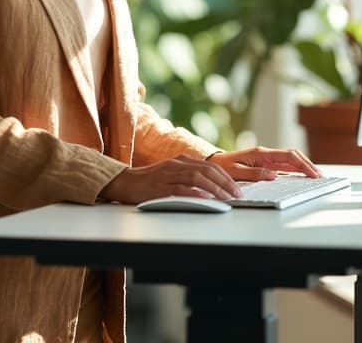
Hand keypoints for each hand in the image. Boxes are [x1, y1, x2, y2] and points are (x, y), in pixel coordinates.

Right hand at [100, 155, 242, 203]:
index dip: (226, 177)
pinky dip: (196, 194)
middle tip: (237, 194)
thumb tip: (213, 187)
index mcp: (181, 160)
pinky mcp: (160, 187)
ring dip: (215, 188)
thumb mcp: (172, 173)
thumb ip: (189, 176)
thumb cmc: (149, 181)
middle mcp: (176, 165)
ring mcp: (168, 175)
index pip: (210, 166)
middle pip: (207, 170)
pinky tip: (206, 200)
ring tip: (226, 198)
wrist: (124, 182)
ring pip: (197, 178)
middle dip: (225, 182)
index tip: (237, 188)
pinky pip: (181, 189)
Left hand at [206, 147, 319, 181]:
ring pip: (290, 161)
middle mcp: (266, 155)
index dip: (303, 165)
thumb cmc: (223, 167)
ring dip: (304, 167)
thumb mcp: (236, 172)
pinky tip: (302, 177)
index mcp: (261, 154)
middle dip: (308, 165)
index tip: (313, 174)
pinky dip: (296, 170)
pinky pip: (284, 166)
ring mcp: (267, 159)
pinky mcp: (265, 165)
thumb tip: (273, 176)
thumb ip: (255, 174)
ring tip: (315, 177)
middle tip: (320, 177)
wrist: (214, 163)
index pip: (288, 156)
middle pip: (293, 156)